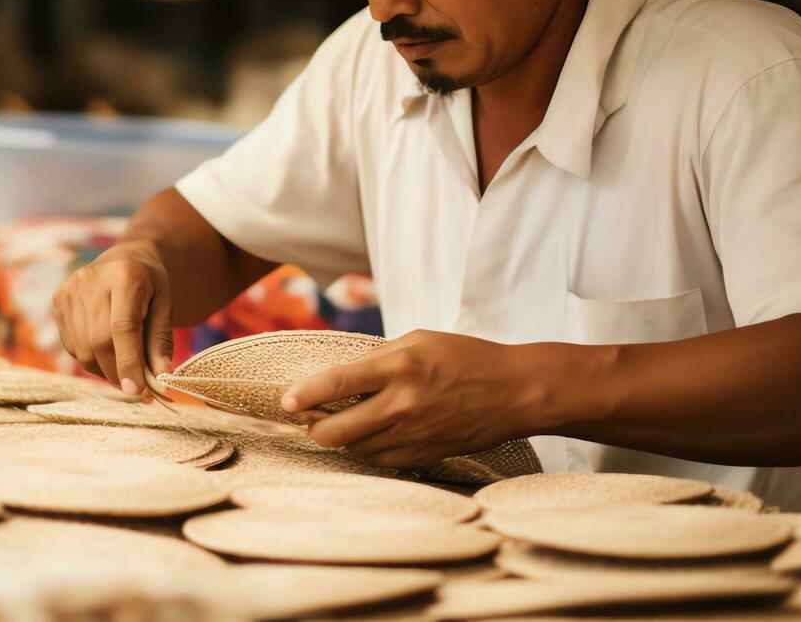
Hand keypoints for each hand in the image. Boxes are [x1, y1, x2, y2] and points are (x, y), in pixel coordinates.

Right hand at [51, 239, 172, 395]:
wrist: (124, 259)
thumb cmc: (150, 285)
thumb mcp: (165, 306)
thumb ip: (161, 340)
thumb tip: (161, 378)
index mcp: (125, 275)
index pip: (123, 327)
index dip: (128, 362)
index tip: (136, 391)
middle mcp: (91, 280)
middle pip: (99, 342)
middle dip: (117, 372)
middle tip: (135, 388)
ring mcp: (70, 290)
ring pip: (83, 349)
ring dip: (104, 369)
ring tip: (123, 368)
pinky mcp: (57, 301)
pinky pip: (72, 345)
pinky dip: (90, 358)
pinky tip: (105, 349)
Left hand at [281, 330, 541, 467]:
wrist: (514, 392)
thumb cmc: (465, 358)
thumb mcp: (418, 340)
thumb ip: (377, 357)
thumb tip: (337, 376)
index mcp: (399, 367)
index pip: (335, 383)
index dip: (303, 395)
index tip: (287, 400)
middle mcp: (402, 405)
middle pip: (334, 432)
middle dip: (312, 427)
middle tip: (307, 416)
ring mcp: (413, 435)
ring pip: (353, 450)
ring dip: (339, 438)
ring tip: (339, 421)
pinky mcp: (423, 456)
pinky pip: (379, 460)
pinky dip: (365, 449)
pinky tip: (369, 433)